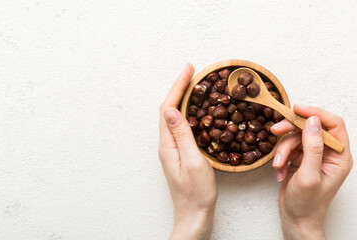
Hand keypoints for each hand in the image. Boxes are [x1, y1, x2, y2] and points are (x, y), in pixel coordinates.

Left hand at [158, 64, 216, 239]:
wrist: (194, 214)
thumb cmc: (196, 192)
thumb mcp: (192, 161)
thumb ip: (182, 135)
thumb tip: (172, 110)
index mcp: (168, 144)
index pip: (169, 108)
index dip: (178, 87)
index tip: (188, 70)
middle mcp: (167, 144)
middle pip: (169, 109)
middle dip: (179, 88)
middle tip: (191, 72)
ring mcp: (172, 148)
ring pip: (175, 116)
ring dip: (182, 98)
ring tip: (194, 85)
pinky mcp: (179, 153)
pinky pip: (181, 126)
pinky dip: (187, 112)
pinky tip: (195, 110)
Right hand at [271, 104, 352, 239]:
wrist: (296, 220)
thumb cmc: (307, 205)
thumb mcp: (309, 176)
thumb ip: (312, 147)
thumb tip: (313, 121)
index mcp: (339, 156)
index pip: (333, 125)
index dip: (315, 113)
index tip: (297, 109)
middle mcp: (328, 153)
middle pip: (310, 127)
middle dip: (291, 130)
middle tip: (276, 130)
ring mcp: (313, 155)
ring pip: (295, 137)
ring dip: (283, 150)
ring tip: (278, 165)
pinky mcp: (300, 159)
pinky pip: (287, 148)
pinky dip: (280, 158)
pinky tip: (279, 171)